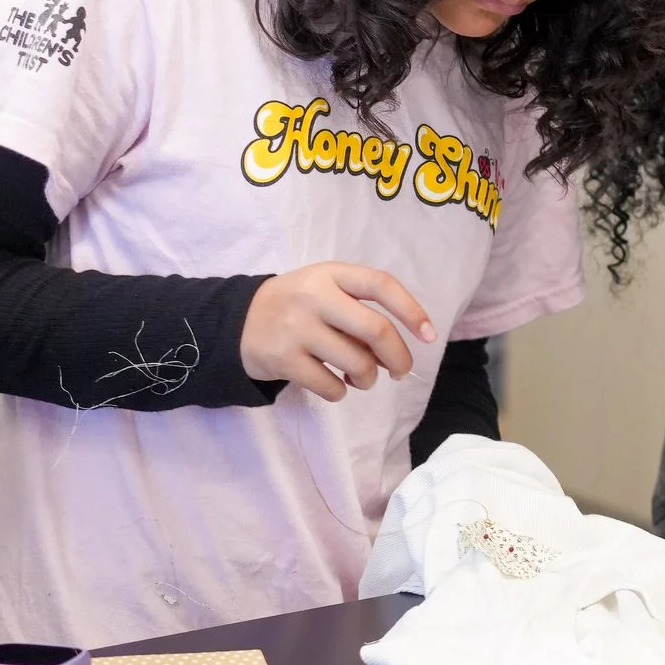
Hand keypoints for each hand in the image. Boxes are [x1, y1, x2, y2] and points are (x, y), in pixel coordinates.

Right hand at [240, 261, 436, 402]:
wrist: (235, 321)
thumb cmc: (296, 305)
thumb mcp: (324, 289)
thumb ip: (358, 308)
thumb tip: (395, 350)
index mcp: (331, 273)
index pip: (381, 284)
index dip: (412, 310)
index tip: (429, 335)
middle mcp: (315, 296)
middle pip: (376, 330)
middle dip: (398, 357)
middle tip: (400, 371)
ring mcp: (297, 328)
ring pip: (356, 362)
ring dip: (368, 378)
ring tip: (362, 377)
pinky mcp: (283, 359)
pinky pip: (330, 385)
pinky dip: (341, 391)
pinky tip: (336, 384)